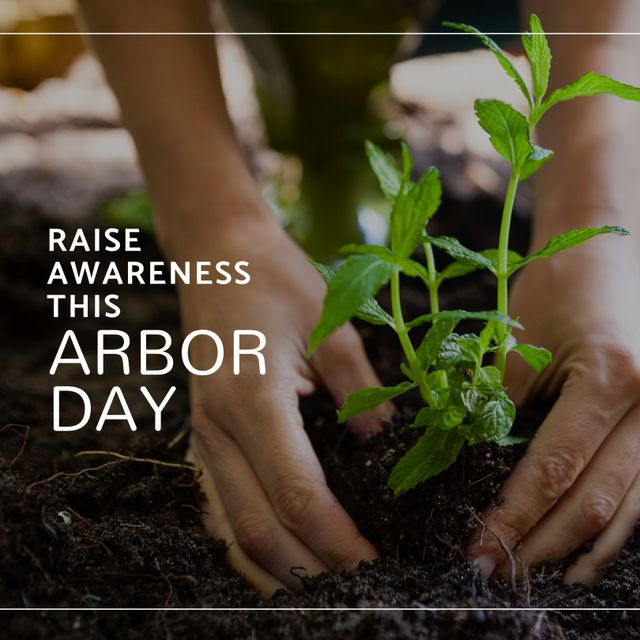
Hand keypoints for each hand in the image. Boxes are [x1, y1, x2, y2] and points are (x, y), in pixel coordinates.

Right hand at [179, 211, 383, 596]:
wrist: (217, 254)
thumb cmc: (276, 279)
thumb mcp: (334, 329)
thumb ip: (362, 397)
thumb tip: (385, 455)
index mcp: (254, 399)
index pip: (298, 495)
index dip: (339, 541)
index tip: (379, 565)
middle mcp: (219, 429)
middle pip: (259, 530)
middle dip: (312, 571)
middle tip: (362, 588)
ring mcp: (203, 435)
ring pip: (233, 529)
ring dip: (279, 567)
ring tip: (326, 585)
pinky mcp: (203, 434)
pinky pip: (223, 506)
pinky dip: (255, 539)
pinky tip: (285, 549)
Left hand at [467, 232, 639, 584]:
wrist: (608, 250)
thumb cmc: (560, 283)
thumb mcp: (519, 337)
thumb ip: (494, 403)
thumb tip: (464, 466)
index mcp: (612, 378)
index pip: (554, 469)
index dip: (512, 517)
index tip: (476, 549)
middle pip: (596, 499)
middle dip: (541, 544)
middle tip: (496, 572)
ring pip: (630, 508)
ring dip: (582, 549)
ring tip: (539, 578)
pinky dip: (615, 528)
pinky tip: (587, 552)